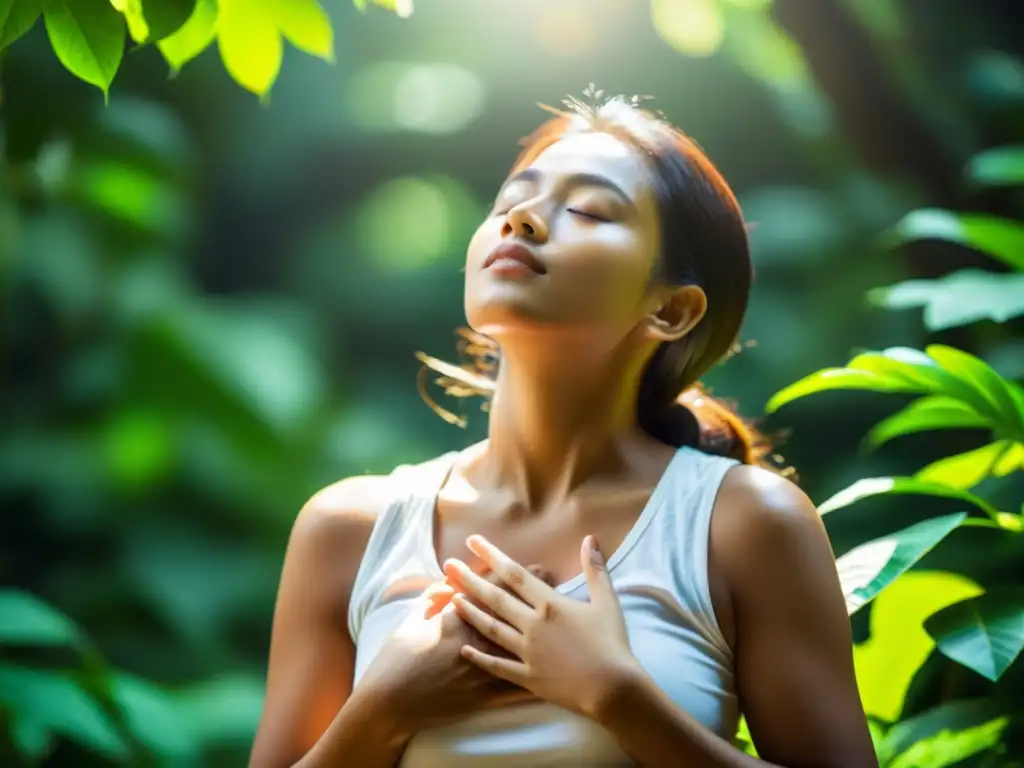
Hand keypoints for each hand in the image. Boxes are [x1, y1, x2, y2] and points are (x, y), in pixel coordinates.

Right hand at [356, 565, 556, 733]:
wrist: (392, 699)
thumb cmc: (399, 655)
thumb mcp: (413, 617)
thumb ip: (435, 597)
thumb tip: (450, 581)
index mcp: (460, 617)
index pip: (496, 590)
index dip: (519, 577)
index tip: (538, 567)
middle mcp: (478, 640)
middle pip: (517, 612)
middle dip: (540, 596)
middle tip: (558, 582)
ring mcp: (485, 668)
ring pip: (523, 645)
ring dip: (544, 630)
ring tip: (562, 617)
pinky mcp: (486, 694)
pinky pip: (519, 685)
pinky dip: (538, 675)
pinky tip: (558, 666)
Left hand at [443, 535, 642, 719]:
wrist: (612, 688)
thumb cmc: (611, 643)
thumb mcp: (607, 601)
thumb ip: (595, 569)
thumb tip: (589, 538)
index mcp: (549, 604)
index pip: (515, 575)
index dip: (492, 556)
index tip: (473, 541)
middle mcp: (532, 625)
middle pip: (495, 598)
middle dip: (470, 580)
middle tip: (448, 566)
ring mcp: (527, 652)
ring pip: (491, 629)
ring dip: (470, 613)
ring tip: (452, 600)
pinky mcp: (527, 677)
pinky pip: (498, 666)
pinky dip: (480, 658)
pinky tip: (464, 650)